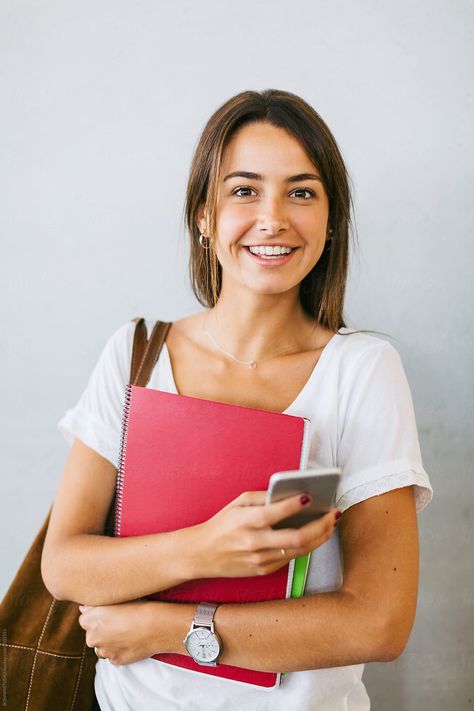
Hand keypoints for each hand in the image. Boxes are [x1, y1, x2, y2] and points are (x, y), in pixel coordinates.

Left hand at [78, 600, 161, 664]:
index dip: (98, 616)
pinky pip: (113, 656)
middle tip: (119, 624)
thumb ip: (94, 606)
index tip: (109, 614)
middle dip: (102, 631)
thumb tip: (83, 608)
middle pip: (92, 635)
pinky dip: (119, 651)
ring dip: (109, 642)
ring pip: (102, 647)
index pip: (85, 619)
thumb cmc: (137, 608)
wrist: (155, 626)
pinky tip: (131, 642)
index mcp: (90, 620)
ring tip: (127, 633)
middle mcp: (92, 637)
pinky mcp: (115, 661)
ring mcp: (104, 651)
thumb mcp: (115, 600)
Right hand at [194, 491, 339, 578]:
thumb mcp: (237, 503)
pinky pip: (291, 557)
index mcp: (247, 521)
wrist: (202, 554)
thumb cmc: (221, 524)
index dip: (296, 504)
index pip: (277, 512)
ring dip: (320, 536)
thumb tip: (288, 493)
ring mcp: (261, 559)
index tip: (310, 495)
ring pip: (300, 550)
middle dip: (322, 525)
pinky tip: (315, 535)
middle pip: (298, 537)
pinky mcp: (264, 570)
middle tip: (334, 513)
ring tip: (331, 524)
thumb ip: (261, 497)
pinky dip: (306, 545)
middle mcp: (256, 542)